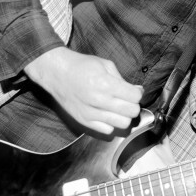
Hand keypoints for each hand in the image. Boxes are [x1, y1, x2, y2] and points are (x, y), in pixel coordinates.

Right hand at [24, 47, 142, 134]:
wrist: (57, 73)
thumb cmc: (81, 66)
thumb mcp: (105, 65)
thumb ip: (123, 80)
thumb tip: (138, 91)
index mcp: (105, 84)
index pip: (135, 97)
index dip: (137, 93)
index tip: (133, 91)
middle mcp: (99, 100)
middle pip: (131, 112)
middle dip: (133, 105)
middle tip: (127, 100)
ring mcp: (91, 113)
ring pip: (122, 124)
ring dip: (124, 116)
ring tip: (118, 108)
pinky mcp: (84, 121)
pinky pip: (108, 131)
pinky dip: (111, 124)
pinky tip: (107, 114)